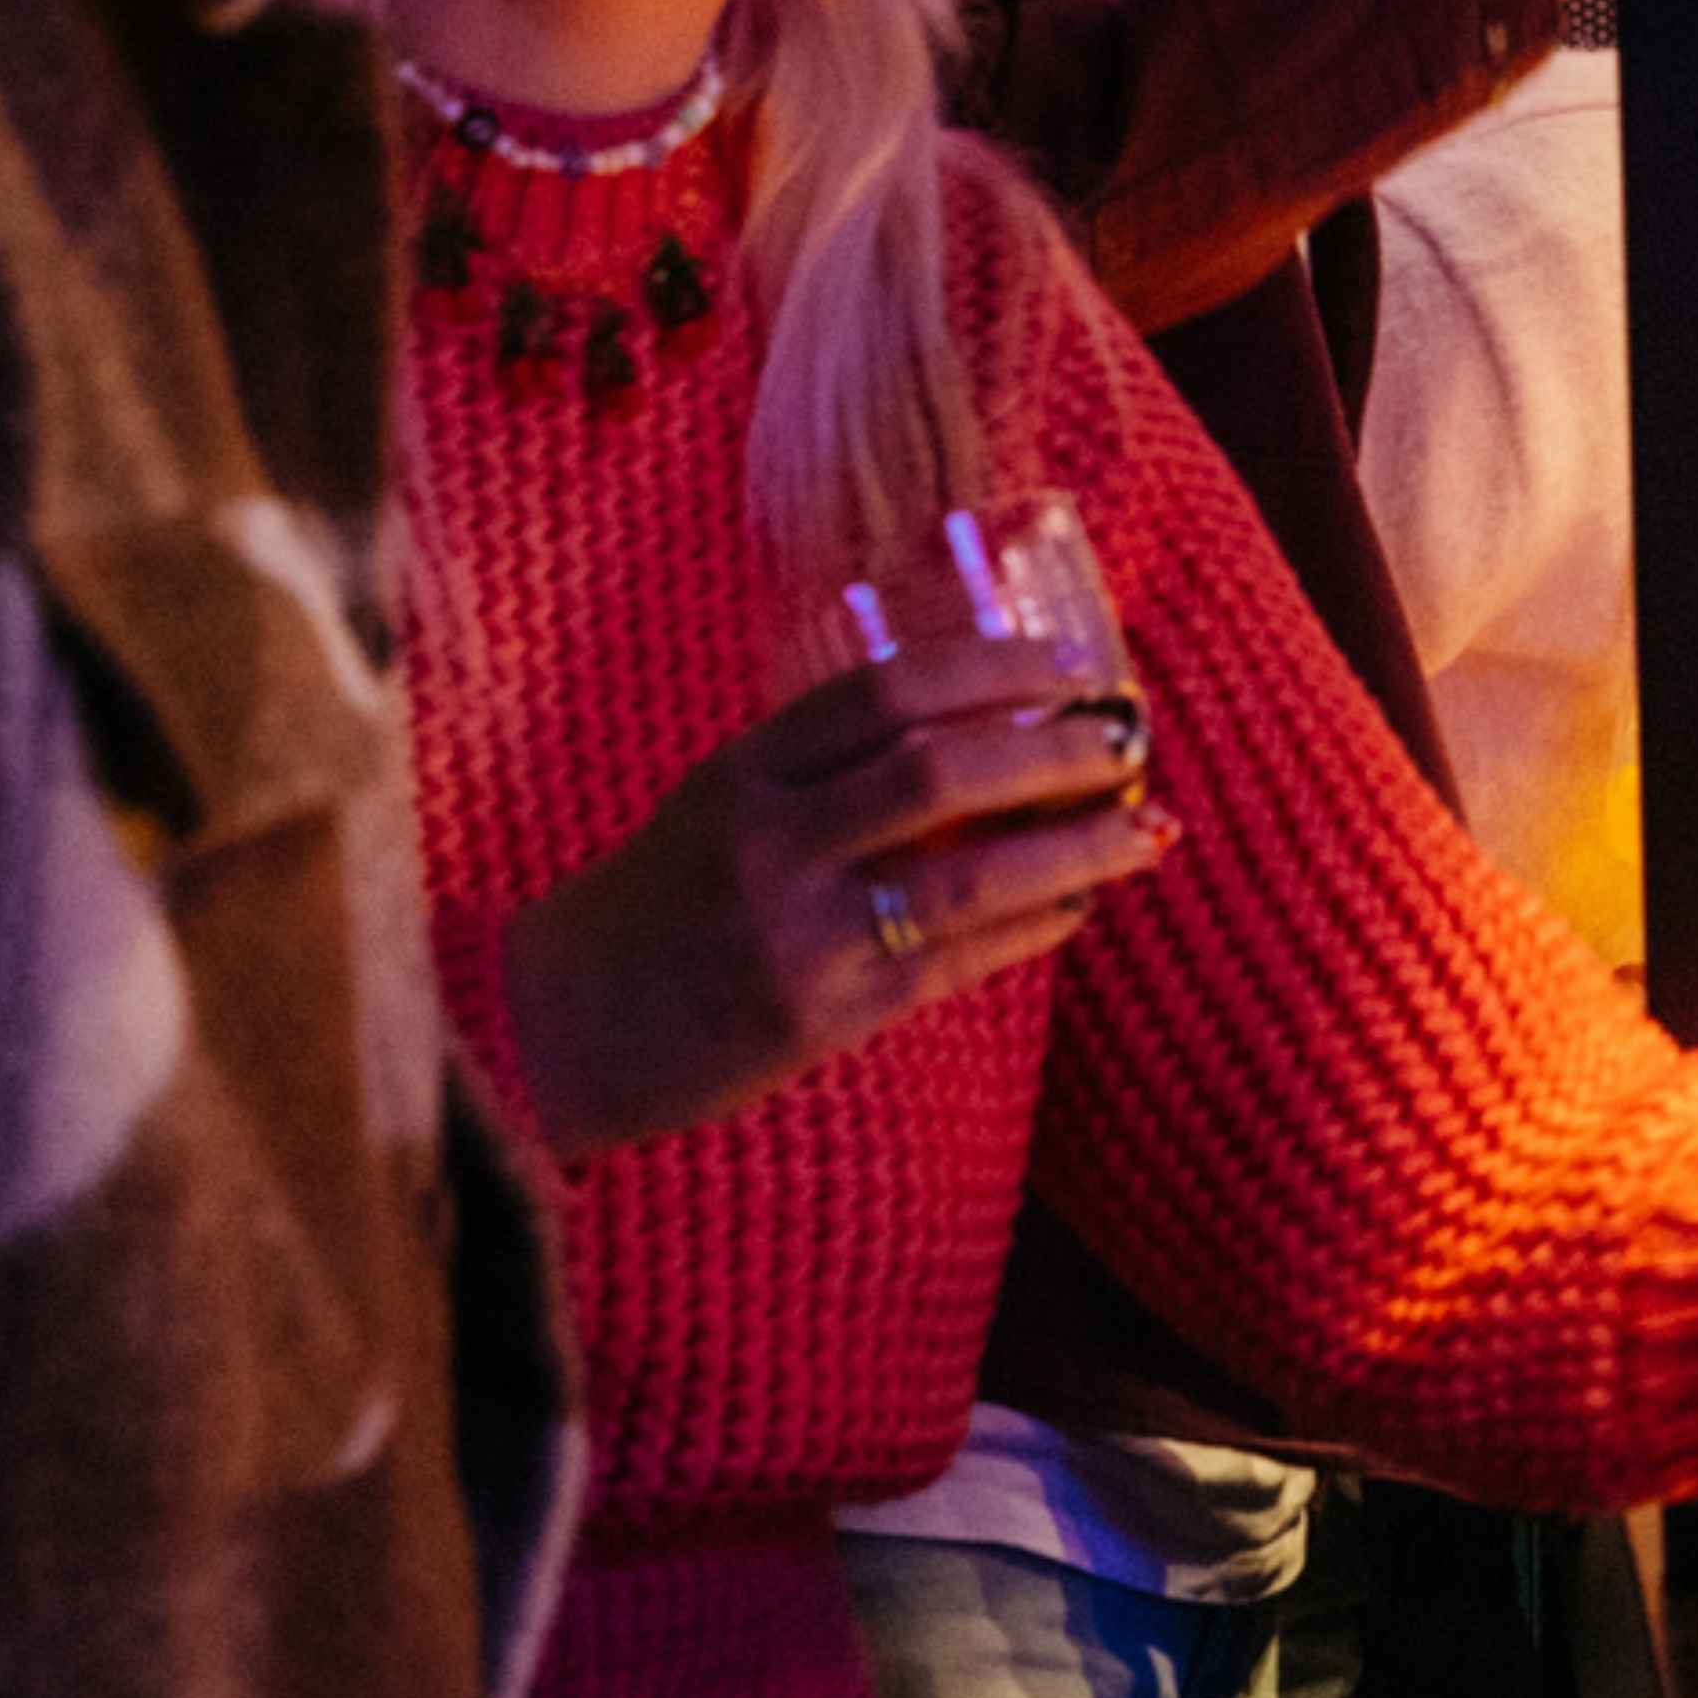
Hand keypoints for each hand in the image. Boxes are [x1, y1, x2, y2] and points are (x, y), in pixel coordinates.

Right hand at [502, 634, 1167, 1155]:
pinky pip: (958, 959)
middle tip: (1126, 736)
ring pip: (970, 870)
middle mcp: (768, 838)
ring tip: (1145, 827)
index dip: (990, 667)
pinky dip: (1035, 925)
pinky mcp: (821, 1013)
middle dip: (1054, 747)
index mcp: (741, 771)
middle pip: (940, 768)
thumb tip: (983, 731)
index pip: (883, 692)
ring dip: (1077, 845)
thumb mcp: (717, 808)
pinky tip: (1079, 905)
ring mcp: (795, 930)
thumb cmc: (655, 911)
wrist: (552, 1034)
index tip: (1065, 663)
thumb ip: (824, 769)